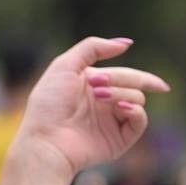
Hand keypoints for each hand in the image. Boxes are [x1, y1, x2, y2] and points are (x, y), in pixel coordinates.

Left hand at [14, 37, 170, 181]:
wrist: (45, 140)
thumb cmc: (49, 104)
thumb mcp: (64, 65)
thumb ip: (93, 48)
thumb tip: (126, 43)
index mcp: (94, 86)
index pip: (126, 75)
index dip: (129, 70)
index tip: (108, 73)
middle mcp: (105, 103)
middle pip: (134, 84)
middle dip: (119, 79)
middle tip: (97, 85)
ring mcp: (113, 122)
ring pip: (137, 98)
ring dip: (120, 93)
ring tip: (99, 97)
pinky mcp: (119, 140)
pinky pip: (140, 121)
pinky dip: (136, 110)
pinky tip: (121, 107)